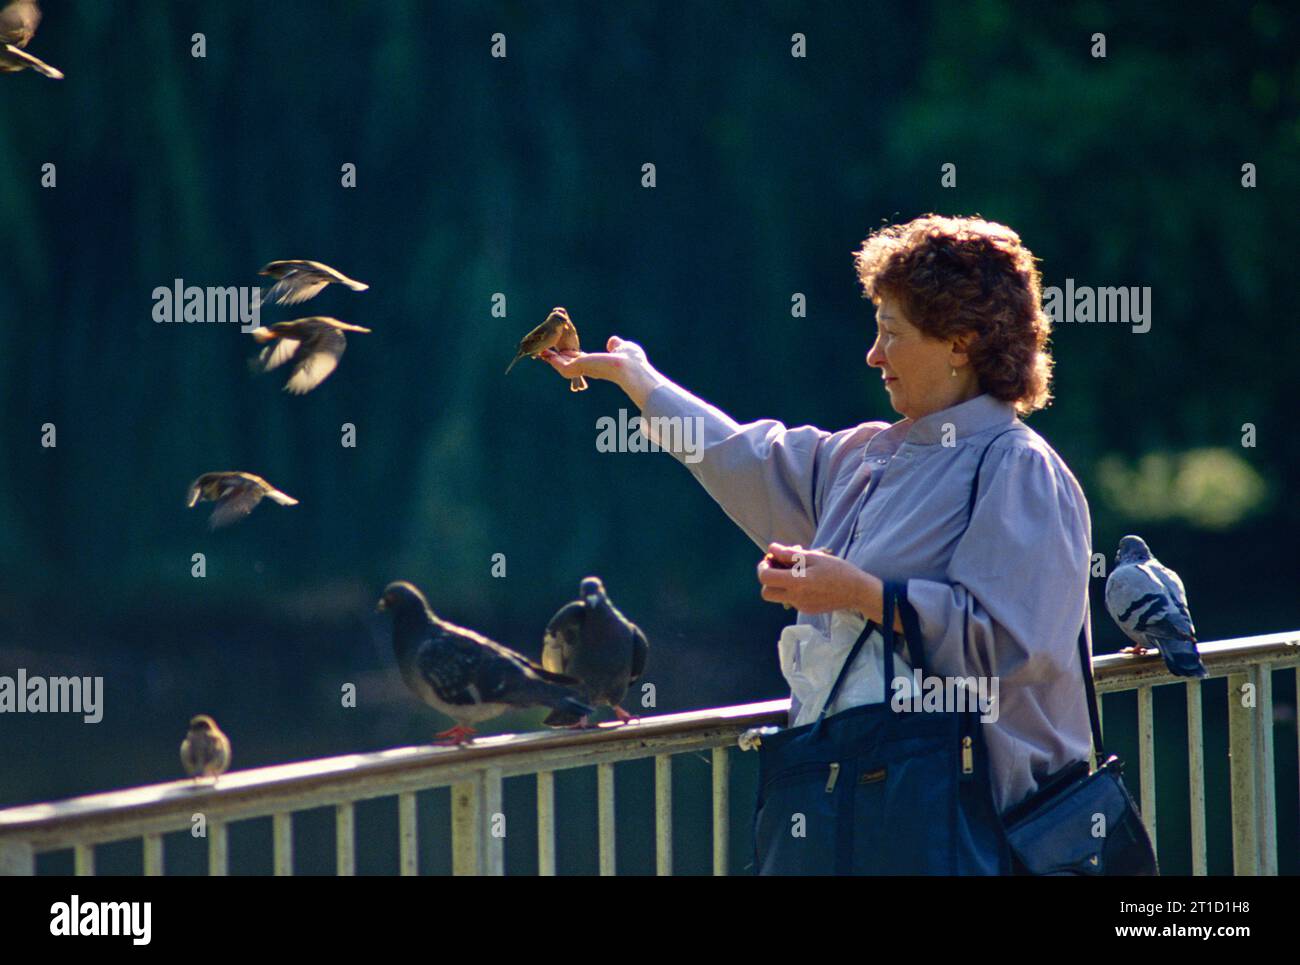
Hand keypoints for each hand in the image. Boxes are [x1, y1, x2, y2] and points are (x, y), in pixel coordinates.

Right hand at [542, 336, 663, 406]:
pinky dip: (550, 359)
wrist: (631, 368)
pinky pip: (558, 364)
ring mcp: (581, 369)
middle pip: (565, 362)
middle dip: (553, 357)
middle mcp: (587, 367)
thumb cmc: (631, 361)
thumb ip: (616, 345)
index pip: (577, 359)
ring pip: (560, 364)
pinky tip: (541, 353)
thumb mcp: (623, 348)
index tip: (559, 348)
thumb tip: (613, 342)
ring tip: (537, 350)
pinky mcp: (577, 368)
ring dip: (549, 357)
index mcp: (596, 363)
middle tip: (540, 350)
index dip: (567, 354)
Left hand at [756, 542, 874, 615]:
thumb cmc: (838, 571)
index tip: (771, 559)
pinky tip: (807, 579)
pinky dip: (793, 588)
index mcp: (797, 583)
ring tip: (797, 569)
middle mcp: (795, 598)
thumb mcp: (815, 557)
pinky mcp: (807, 609)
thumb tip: (772, 549)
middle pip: (766, 592)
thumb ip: (790, 554)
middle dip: (768, 578)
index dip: (763, 567)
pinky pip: (792, 599)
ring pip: (779, 596)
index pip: (766, 578)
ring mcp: (801, 606)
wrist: (857, 591)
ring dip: (781, 582)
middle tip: (778, 566)